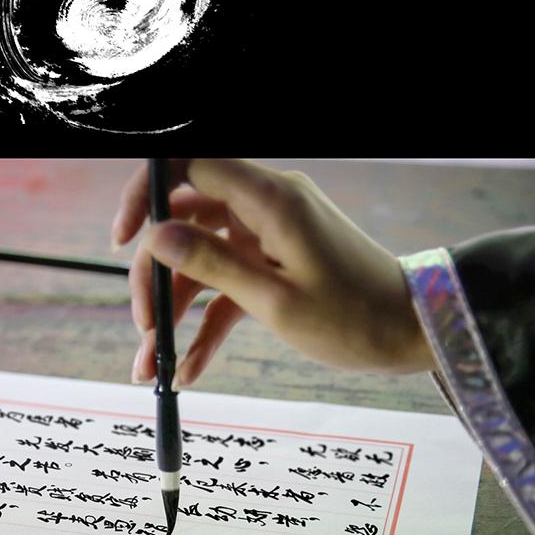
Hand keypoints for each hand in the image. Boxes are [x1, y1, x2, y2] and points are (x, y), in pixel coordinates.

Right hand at [111, 160, 429, 390]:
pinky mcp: (276, 264)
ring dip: (176, 308)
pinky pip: (230, 285)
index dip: (146, 193)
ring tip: (153, 367)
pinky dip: (208, 324)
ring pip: (203, 257)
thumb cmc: (353, 318)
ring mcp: (270, 235)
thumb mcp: (276, 302)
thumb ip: (213, 265)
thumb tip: (155, 235)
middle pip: (186, 219)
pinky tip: (187, 371)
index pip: (188, 163)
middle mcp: (265, 205)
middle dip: (158, 272)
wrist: (412, 333)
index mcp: (268, 197)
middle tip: (144, 329)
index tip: (123, 239)